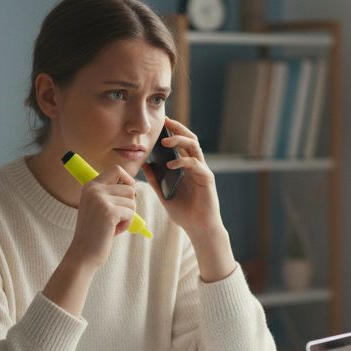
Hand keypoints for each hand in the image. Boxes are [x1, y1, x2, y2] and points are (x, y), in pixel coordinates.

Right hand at [66, 163, 137, 269]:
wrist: (83, 253)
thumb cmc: (94, 231)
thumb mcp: (98, 206)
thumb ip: (110, 193)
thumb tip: (133, 185)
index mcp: (90, 185)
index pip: (116, 169)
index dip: (127, 179)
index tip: (128, 193)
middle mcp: (94, 189)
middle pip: (129, 187)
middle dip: (129, 204)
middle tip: (116, 218)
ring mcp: (101, 199)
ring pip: (132, 201)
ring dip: (127, 216)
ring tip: (112, 225)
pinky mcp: (109, 212)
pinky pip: (131, 213)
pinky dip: (126, 224)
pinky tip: (113, 231)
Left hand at [143, 119, 222, 233]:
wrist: (198, 228)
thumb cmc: (184, 212)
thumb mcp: (163, 194)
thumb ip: (155, 179)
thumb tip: (144, 165)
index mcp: (187, 167)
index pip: (181, 143)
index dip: (173, 131)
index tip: (161, 123)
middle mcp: (196, 165)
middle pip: (190, 139)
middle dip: (178, 128)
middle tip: (165, 122)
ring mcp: (202, 171)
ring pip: (194, 146)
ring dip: (180, 140)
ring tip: (165, 140)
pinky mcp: (206, 179)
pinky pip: (195, 164)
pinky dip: (182, 161)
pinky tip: (170, 164)